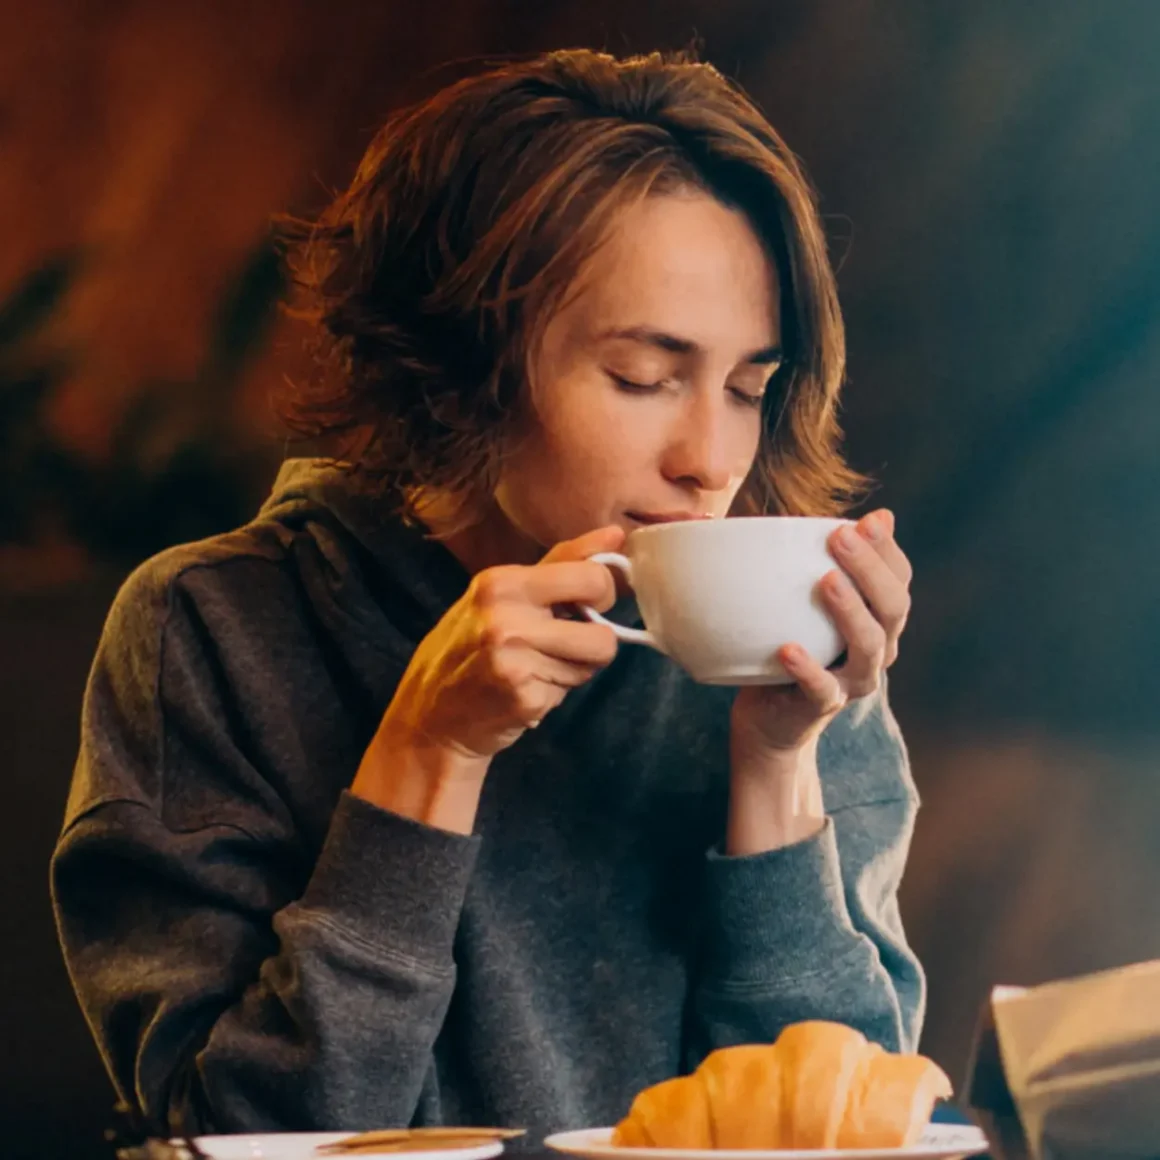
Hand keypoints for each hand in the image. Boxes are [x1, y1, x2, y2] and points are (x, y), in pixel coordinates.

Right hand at [375, 525, 623, 763]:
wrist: (430, 716)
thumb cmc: (470, 645)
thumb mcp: (503, 593)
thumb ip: (562, 563)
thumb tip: (617, 534)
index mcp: (502, 582)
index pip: (590, 577)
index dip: (603, 593)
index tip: (589, 602)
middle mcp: (506, 620)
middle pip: (602, 633)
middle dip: (598, 639)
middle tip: (572, 639)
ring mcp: (514, 663)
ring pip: (592, 664)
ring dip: (576, 667)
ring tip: (541, 666)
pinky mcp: (524, 699)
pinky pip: (571, 689)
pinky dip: (556, 691)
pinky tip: (527, 688)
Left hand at [731, 509, 911, 756]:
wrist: (770, 719)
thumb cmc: (790, 646)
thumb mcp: (805, 603)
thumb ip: (823, 563)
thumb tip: (848, 516)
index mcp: (878, 620)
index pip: (899, 580)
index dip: (888, 550)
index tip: (867, 520)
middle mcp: (877, 650)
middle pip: (892, 608)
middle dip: (870, 569)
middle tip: (841, 537)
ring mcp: (853, 681)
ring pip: (868, 647)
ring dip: (850, 610)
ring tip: (826, 581)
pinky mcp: (822, 706)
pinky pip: (822, 689)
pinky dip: (808, 668)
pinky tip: (788, 648)